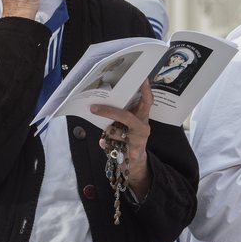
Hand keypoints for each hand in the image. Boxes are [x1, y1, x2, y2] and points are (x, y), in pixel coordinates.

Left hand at [92, 81, 153, 198]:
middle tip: (93, 108)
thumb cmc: (129, 138)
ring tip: (108, 136)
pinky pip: (110, 145)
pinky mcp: (131, 152)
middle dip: (107, 111)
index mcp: (142, 118)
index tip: (143, 78)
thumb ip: (123, 114)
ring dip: (106, 133)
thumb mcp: (129, 125)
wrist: (135, 163)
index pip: (147, 102)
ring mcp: (138, 140)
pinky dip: (105, 144)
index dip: (146, 90)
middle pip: (125, 116)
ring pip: (113, 132)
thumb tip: (105, 102)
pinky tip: (106, 145)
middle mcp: (143, 127)